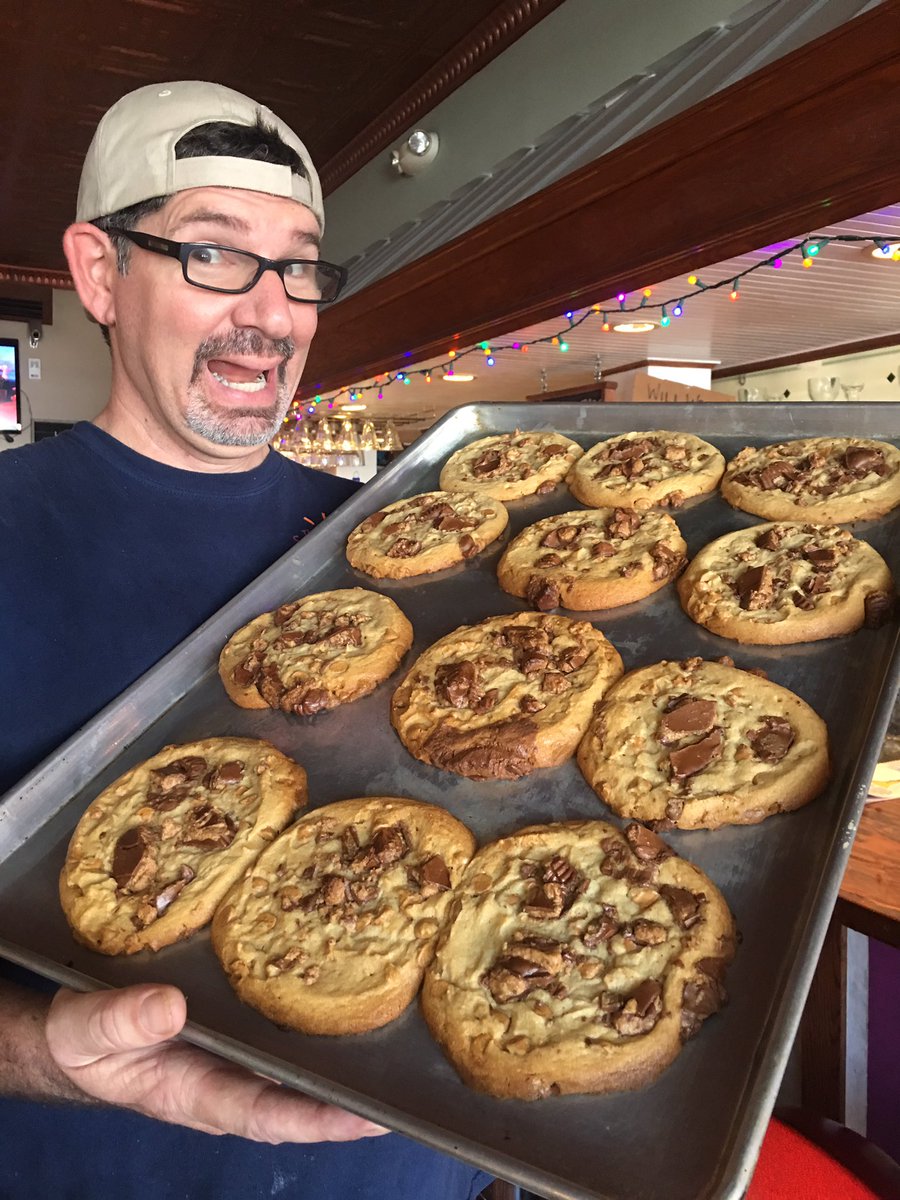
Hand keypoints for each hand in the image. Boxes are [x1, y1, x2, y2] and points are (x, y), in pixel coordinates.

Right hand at [46, 984, 388, 1143]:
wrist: (72, 1033)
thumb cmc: (81, 1039)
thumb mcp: (88, 1028)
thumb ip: (123, 1020)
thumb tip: (172, 1007)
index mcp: (190, 1092)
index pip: (261, 1114)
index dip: (313, 1118)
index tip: (361, 1117)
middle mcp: (223, 1082)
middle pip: (295, 1103)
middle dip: (347, 1107)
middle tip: (406, 1099)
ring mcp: (231, 1061)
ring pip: (294, 1074)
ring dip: (340, 1070)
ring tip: (398, 1061)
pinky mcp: (235, 1035)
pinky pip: (281, 1040)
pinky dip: (315, 1032)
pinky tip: (349, 1006)